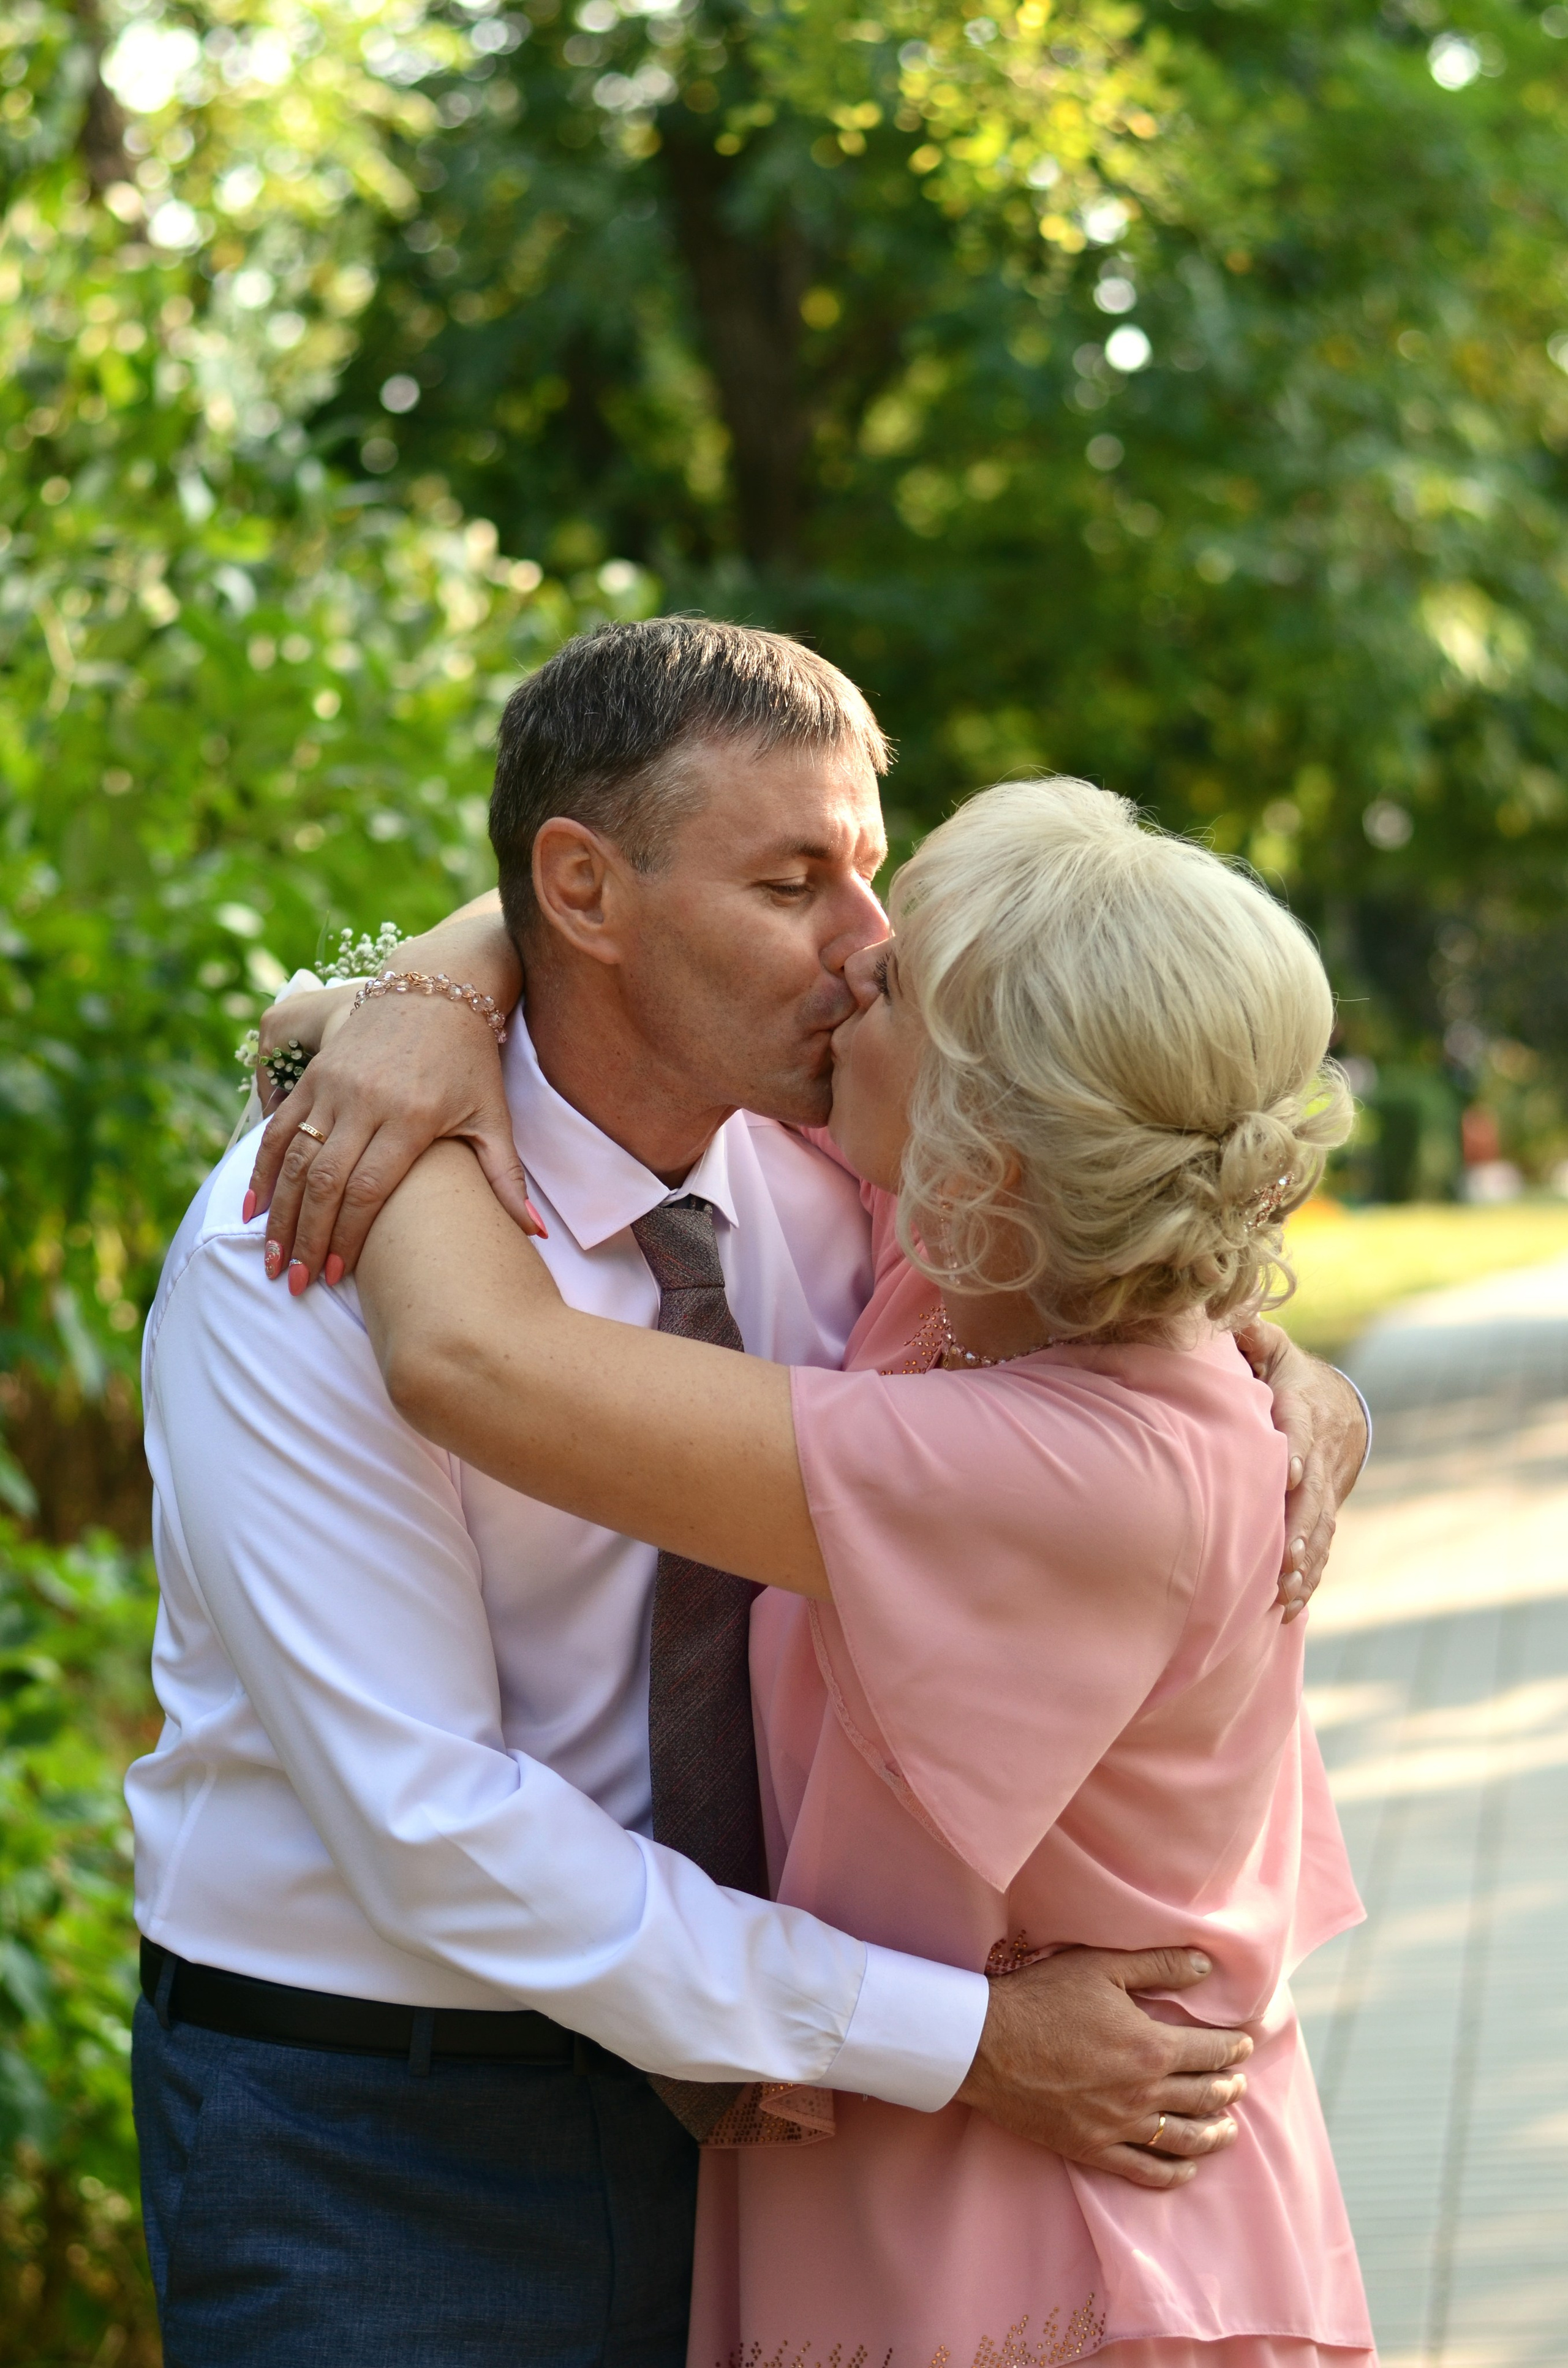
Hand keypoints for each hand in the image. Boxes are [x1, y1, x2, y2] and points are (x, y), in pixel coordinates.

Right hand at [246, 991, 539, 1291]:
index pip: (367, 1190)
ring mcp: (335, 1084)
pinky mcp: (316, 1073)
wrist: (440, 985)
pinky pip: (278, 1127)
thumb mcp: (493, 1115)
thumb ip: (507, 1178)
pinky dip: (262, 1170)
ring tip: (273, 1260)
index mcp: (411, 1118)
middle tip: (296, 1284)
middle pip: (324, 1182)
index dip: (348, 1238)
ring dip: (280, 1214)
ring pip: (294, 1158)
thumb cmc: (471, 1059)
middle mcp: (366, 1101)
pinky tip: (253, 1209)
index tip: (337, 1277)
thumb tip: (536, 1235)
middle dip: (307, 1239)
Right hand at [954, 1946, 1250, 2188]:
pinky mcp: (1093, 2148)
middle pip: (1204, 2097)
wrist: (986, 2045)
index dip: (1233, 2049)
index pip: (1211, 2053)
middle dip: (1228, 2090)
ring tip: (1229, 2129)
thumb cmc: (1043, 1998)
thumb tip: (1205, 1964)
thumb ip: (1158, 1965)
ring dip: (1213, 2133)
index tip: (1244, 2045)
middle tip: (1239, 2085)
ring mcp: (1119, 2126)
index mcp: (1151, 2046)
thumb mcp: (1101, 1966)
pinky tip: (1188, 2169)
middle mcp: (1144, 2092)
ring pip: (1183, 2138)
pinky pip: (1145, 2170)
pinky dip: (1174, 2173)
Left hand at [1234, 1320, 1367, 1619]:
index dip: (1294, 1450)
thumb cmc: (1287, 1374)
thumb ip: (1251, 1333)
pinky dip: (1308, 1578)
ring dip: (1304, 1563)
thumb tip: (1230, 1313)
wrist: (1339, 1406)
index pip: (1299, 1430)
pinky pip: (1319, 1548)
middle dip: (1301, 1525)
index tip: (1286, 1472)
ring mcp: (1323, 1489)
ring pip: (1318, 1529)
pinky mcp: (1321, 1514)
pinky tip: (1290, 1609)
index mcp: (1301, 1411)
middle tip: (1285, 1556)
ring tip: (1284, 1595)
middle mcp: (1316, 1456)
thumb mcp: (1273, 1348)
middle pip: (1312, 1493)